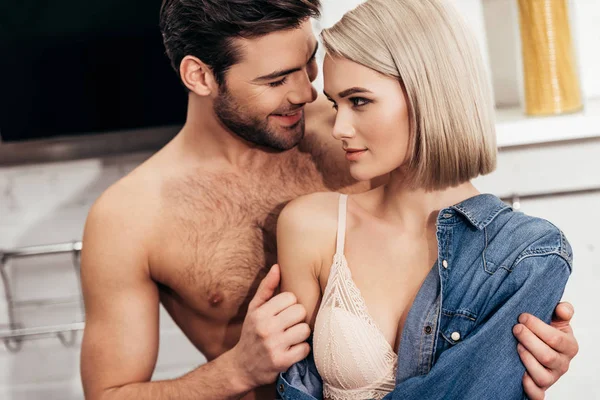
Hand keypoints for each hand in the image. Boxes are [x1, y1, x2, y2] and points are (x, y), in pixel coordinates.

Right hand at [231, 264, 310, 388]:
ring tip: (292, 336)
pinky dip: (302, 349)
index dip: (290, 304)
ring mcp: (274, 346)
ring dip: (301, 334)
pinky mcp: (282, 362)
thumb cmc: (251, 333)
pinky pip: (305, 349)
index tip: (284, 312)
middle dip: (297, 318)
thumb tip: (277, 266)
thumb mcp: (254, 309)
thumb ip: (266, 288)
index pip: (290, 297)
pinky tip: (292, 349)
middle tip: (290, 324)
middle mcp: (266, 328)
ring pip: (305, 330)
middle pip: (300, 312)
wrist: (241, 367)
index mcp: (260, 313)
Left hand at [513, 302, 578, 399]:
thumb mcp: (556, 320)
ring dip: (527, 360)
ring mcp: (552, 378)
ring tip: (516, 347)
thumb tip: (562, 309)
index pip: (555, 339)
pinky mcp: (540, 388)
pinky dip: (529, 388)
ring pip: (542, 376)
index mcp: (569, 346)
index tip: (522, 317)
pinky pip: (538, 394)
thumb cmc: (547, 332)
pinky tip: (520, 375)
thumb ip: (562, 311)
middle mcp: (562, 364)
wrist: (540, 347)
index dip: (536, 327)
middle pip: (547, 357)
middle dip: (528, 340)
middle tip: (516, 328)